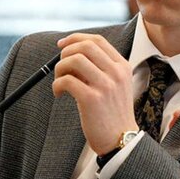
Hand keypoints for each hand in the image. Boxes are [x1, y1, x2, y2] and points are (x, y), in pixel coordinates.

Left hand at [52, 33, 137, 154]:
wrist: (120, 140)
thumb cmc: (111, 114)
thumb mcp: (114, 85)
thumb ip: (98, 69)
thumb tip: (70, 54)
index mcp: (122, 66)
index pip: (97, 40)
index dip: (76, 38)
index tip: (62, 45)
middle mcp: (116, 72)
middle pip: (85, 46)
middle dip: (66, 52)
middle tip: (59, 66)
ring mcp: (105, 85)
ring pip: (74, 60)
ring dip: (59, 68)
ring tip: (59, 81)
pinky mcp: (92, 99)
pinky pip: (67, 81)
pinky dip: (56, 85)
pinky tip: (58, 93)